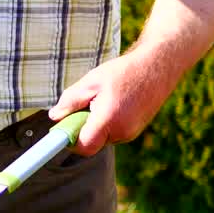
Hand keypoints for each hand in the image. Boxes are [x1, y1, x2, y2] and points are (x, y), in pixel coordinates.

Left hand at [47, 55, 173, 156]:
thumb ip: (70, 100)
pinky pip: (113, 133)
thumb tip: (55, 116)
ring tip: (103, 100)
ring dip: (96, 125)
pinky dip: (107, 123)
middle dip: (82, 128)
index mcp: (109, 119)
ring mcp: (131, 133)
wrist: (158, 67)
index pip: (84, 146)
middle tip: (85, 105)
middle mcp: (122, 131)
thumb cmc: (123, 72)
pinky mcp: (135, 131)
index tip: (63, 129)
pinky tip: (114, 103)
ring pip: (102, 138)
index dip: (70, 140)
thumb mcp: (91, 81)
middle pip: (92, 142)